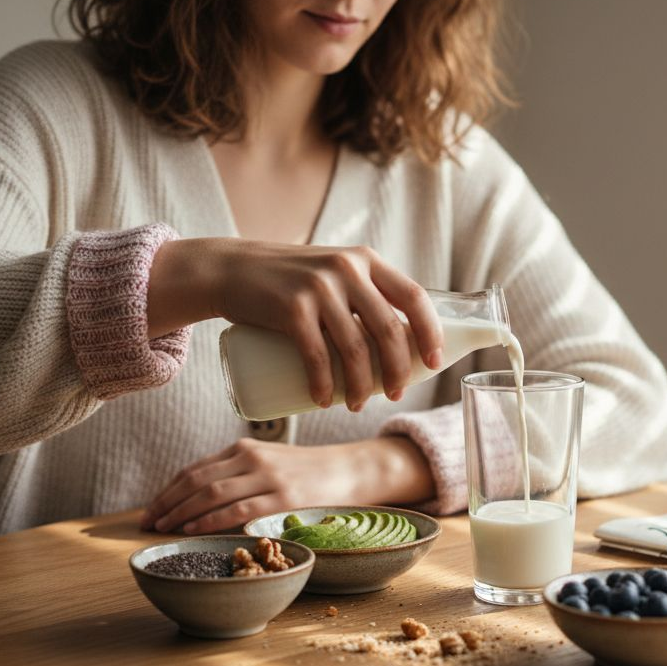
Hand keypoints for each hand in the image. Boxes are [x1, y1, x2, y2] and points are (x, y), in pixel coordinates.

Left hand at [141, 436, 435, 534]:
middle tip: (147, 523)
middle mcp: (252, 458)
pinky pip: (238, 509)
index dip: (168, 490)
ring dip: (181, 513)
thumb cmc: (307, 472)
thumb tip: (200, 499)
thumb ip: (238, 473)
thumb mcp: (269, 463)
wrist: (351, 469)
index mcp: (244, 448)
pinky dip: (210, 520)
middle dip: (166, 503)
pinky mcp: (284, 497)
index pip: (194, 469)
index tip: (151, 509)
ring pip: (212, 493)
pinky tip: (193, 530)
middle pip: (196, 480)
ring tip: (163, 529)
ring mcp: (268, 477)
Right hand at [147, 238, 443, 410]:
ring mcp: (319, 288)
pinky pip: (317, 356)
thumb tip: (400, 340)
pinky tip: (325, 400)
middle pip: (388, 329)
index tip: (434, 362)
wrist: (231, 269)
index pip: (415, 297)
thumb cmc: (289, 281)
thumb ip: (363, 292)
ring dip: (362, 385)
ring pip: (355, 348)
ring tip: (359, 404)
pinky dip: (324, 385)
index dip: (430, 332)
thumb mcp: (334, 272)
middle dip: (398, 370)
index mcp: (366, 260)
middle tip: (395, 394)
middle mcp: (347, 269)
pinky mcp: (291, 308)